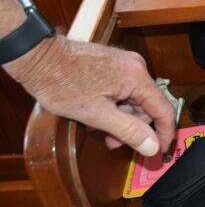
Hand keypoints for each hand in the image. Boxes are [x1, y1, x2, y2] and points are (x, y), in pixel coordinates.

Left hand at [5, 35, 174, 156]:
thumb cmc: (61, 82)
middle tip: (113, 143)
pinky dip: (113, 105)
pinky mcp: (112, 64)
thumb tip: (153, 146)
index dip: (165, 134)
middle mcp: (135, 67)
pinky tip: (95, 113)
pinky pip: (123, 90)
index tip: (159, 151)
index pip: (164, 110)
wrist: (35, 55)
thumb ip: (129, 131)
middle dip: (133, 127)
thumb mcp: (96, 114)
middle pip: (147, 105)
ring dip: (120, 118)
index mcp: (137, 77)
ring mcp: (124, 63)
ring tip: (97, 128)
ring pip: (133, 99)